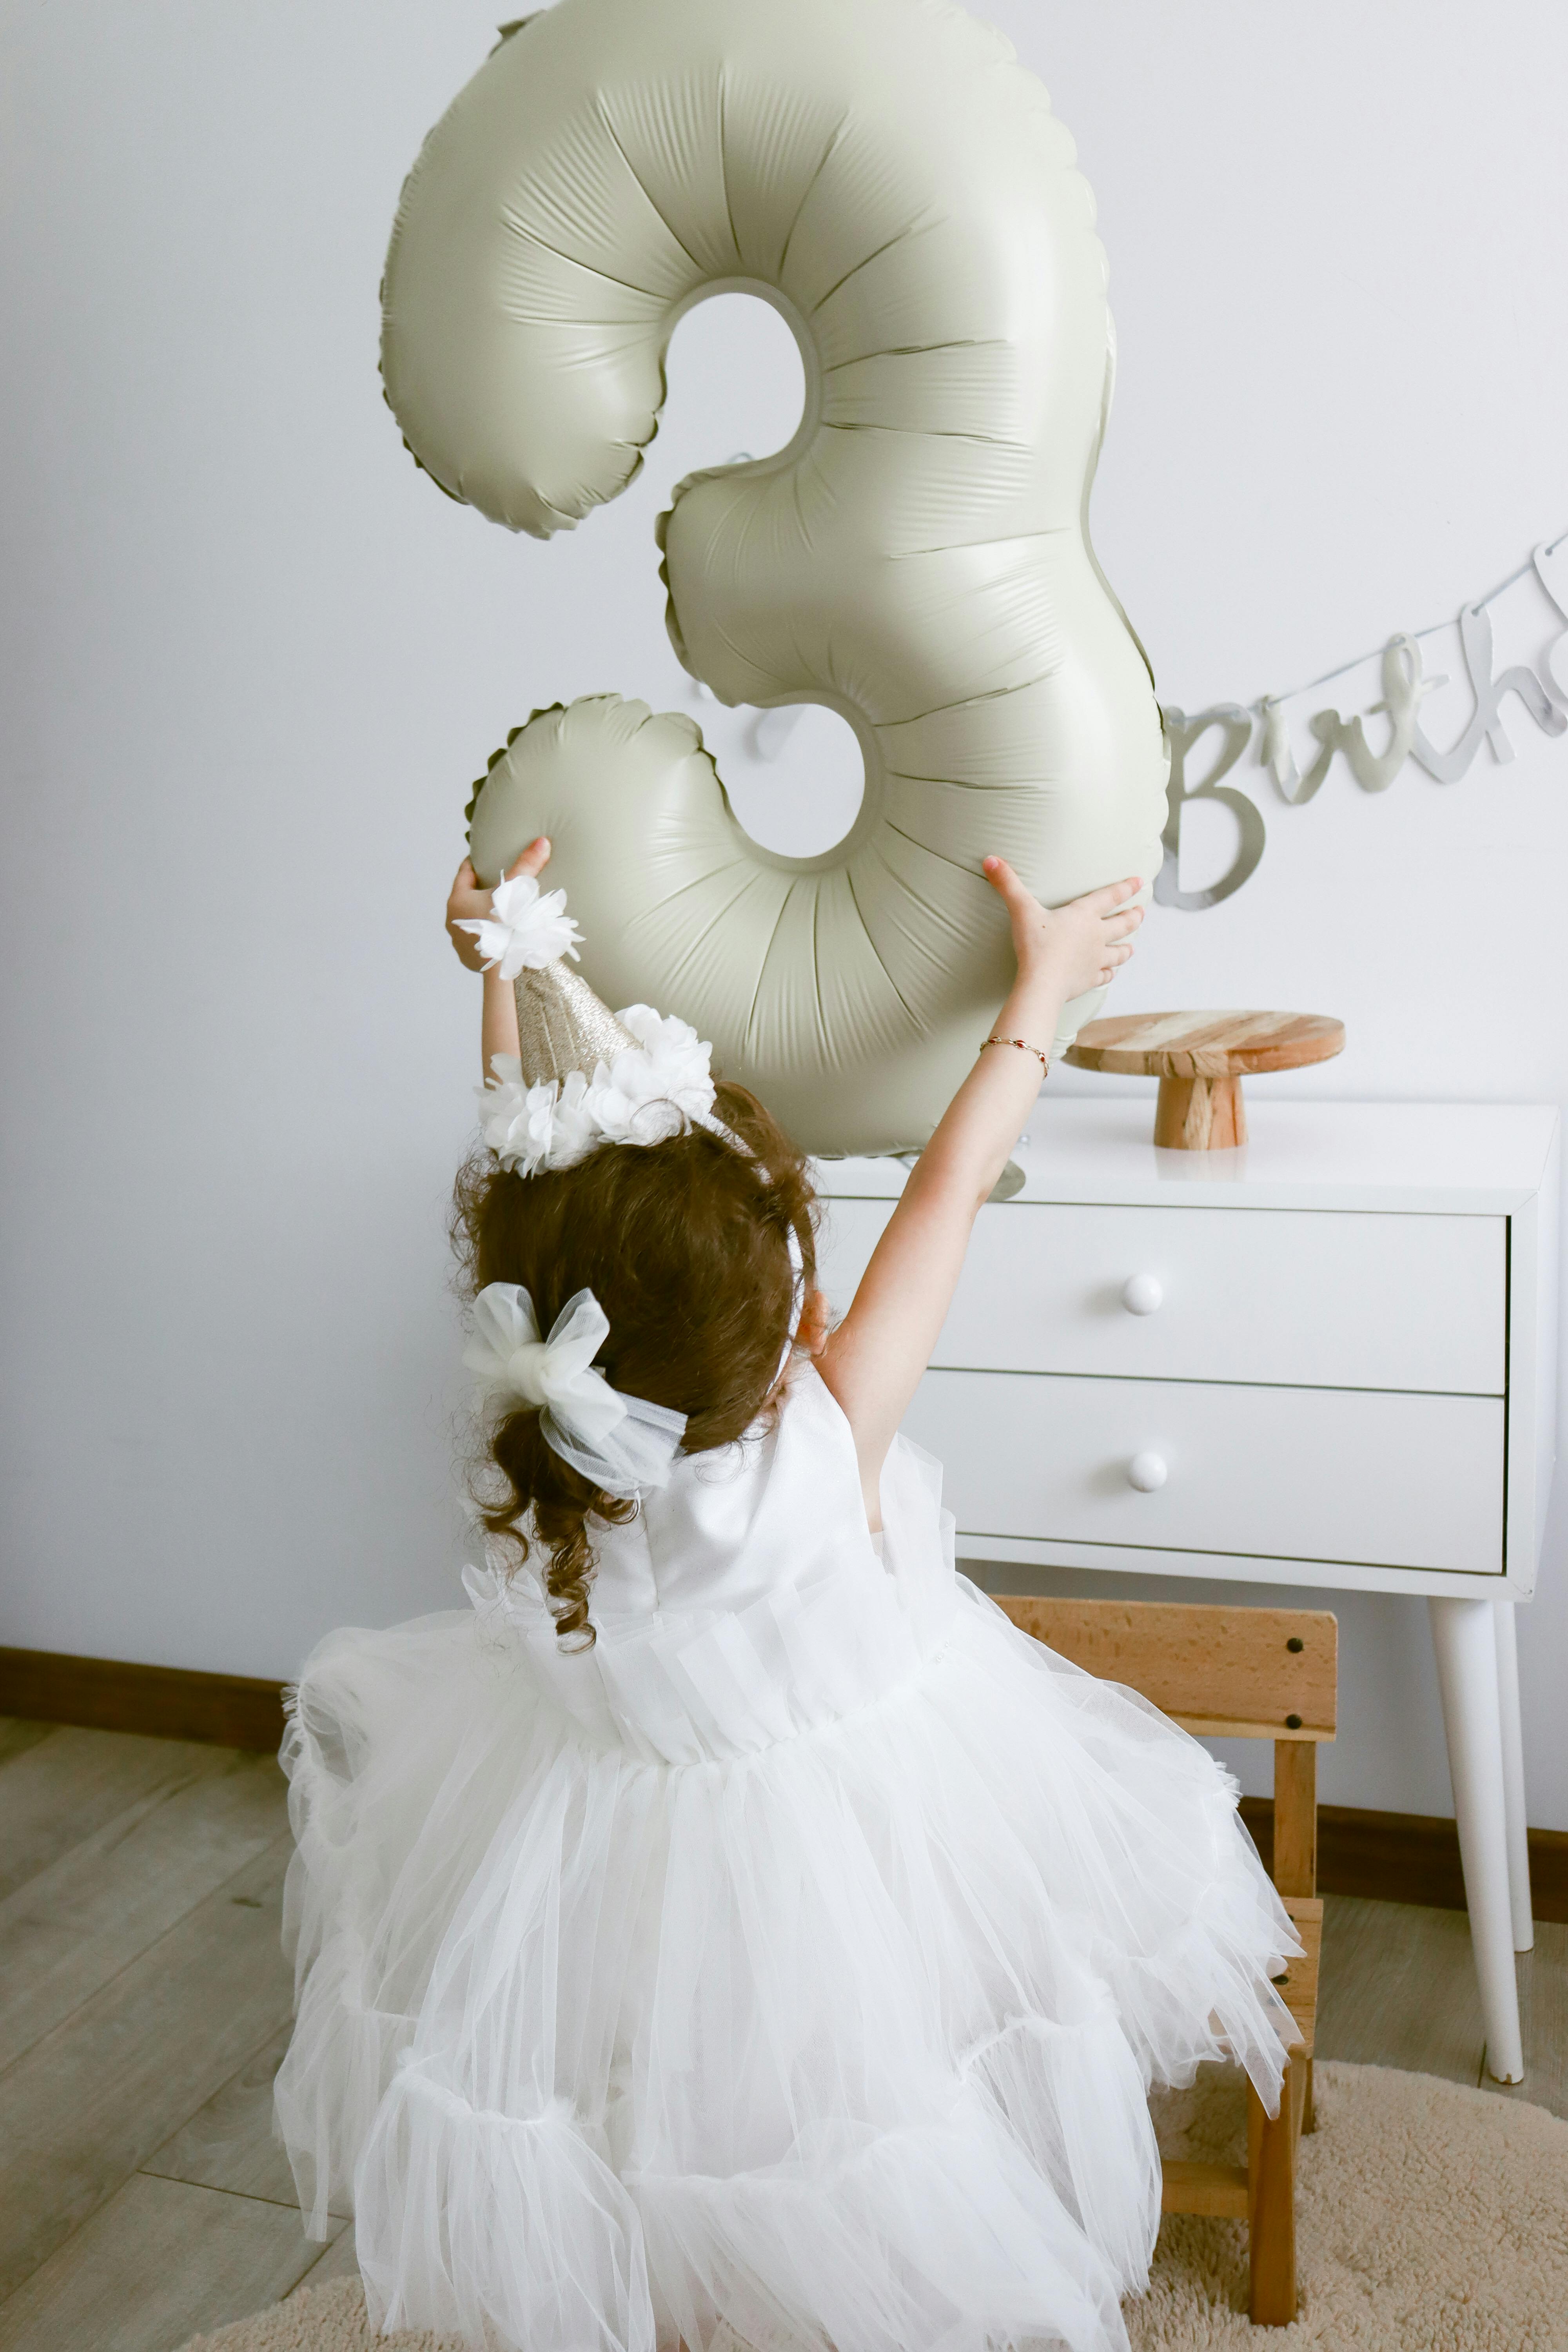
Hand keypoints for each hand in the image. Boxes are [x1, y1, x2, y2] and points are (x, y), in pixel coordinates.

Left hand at [445, 838, 550, 971]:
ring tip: (499, 910)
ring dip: (482, 914)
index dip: (475, 862)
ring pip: (470, 920)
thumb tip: (542, 841)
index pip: (464, 872)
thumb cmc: (507, 924)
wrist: (506, 964)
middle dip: (480, 890)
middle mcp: (452, 920)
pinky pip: (476, 941)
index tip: (482, 857)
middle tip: (496, 882)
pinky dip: (485, 935)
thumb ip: (527, 865)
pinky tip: (499, 934)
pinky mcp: (467, 959)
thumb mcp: (516, 891)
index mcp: (458, 900)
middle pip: (466, 897)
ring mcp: (458, 942)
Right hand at [981, 858, 1143, 999]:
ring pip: (1120, 952)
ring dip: (1126, 948)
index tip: (1140, 881)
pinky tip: (1110, 973)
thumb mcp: (1021, 910)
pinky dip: (1110, 974)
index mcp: (1084, 915)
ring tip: (1131, 946)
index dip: (1126, 887)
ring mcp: (1096, 959)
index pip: (1110, 896)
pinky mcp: (1090, 979)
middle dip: (1134, 917)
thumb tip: (989, 859)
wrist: (1042, 984)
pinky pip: (1106, 976)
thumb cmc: (1035, 945)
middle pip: (1124, 924)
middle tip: (1141, 912)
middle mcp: (1096, 936)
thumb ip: (1007, 884)